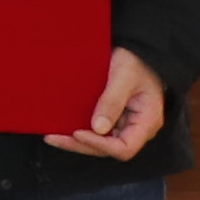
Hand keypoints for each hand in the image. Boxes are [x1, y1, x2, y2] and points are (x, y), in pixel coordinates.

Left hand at [49, 50, 172, 160]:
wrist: (138, 50)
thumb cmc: (136, 60)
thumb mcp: (124, 76)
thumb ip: (112, 101)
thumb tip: (98, 129)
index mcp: (147, 122)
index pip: (124, 148)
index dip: (100, 145)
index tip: (78, 133)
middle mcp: (136, 128)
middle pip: (109, 149)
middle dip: (81, 145)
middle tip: (54, 137)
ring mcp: (124, 124)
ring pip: (100, 142)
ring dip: (76, 141)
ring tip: (52, 136)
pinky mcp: (113, 118)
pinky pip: (96, 131)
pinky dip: (79, 131)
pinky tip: (60, 128)